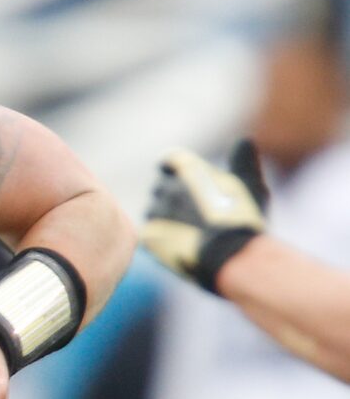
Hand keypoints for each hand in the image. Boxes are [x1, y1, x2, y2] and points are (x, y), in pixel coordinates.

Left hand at [140, 139, 268, 291]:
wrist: (230, 257)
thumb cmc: (244, 221)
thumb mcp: (251, 185)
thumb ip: (243, 161)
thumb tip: (244, 141)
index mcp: (189, 169)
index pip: (169, 160)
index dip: (172, 169)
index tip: (177, 177)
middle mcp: (168, 187)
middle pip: (159, 186)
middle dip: (169, 195)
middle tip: (184, 210)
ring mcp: (157, 212)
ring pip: (152, 210)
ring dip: (162, 217)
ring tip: (182, 231)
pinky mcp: (149, 236)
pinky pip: (148, 233)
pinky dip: (158, 238)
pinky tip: (174, 246)